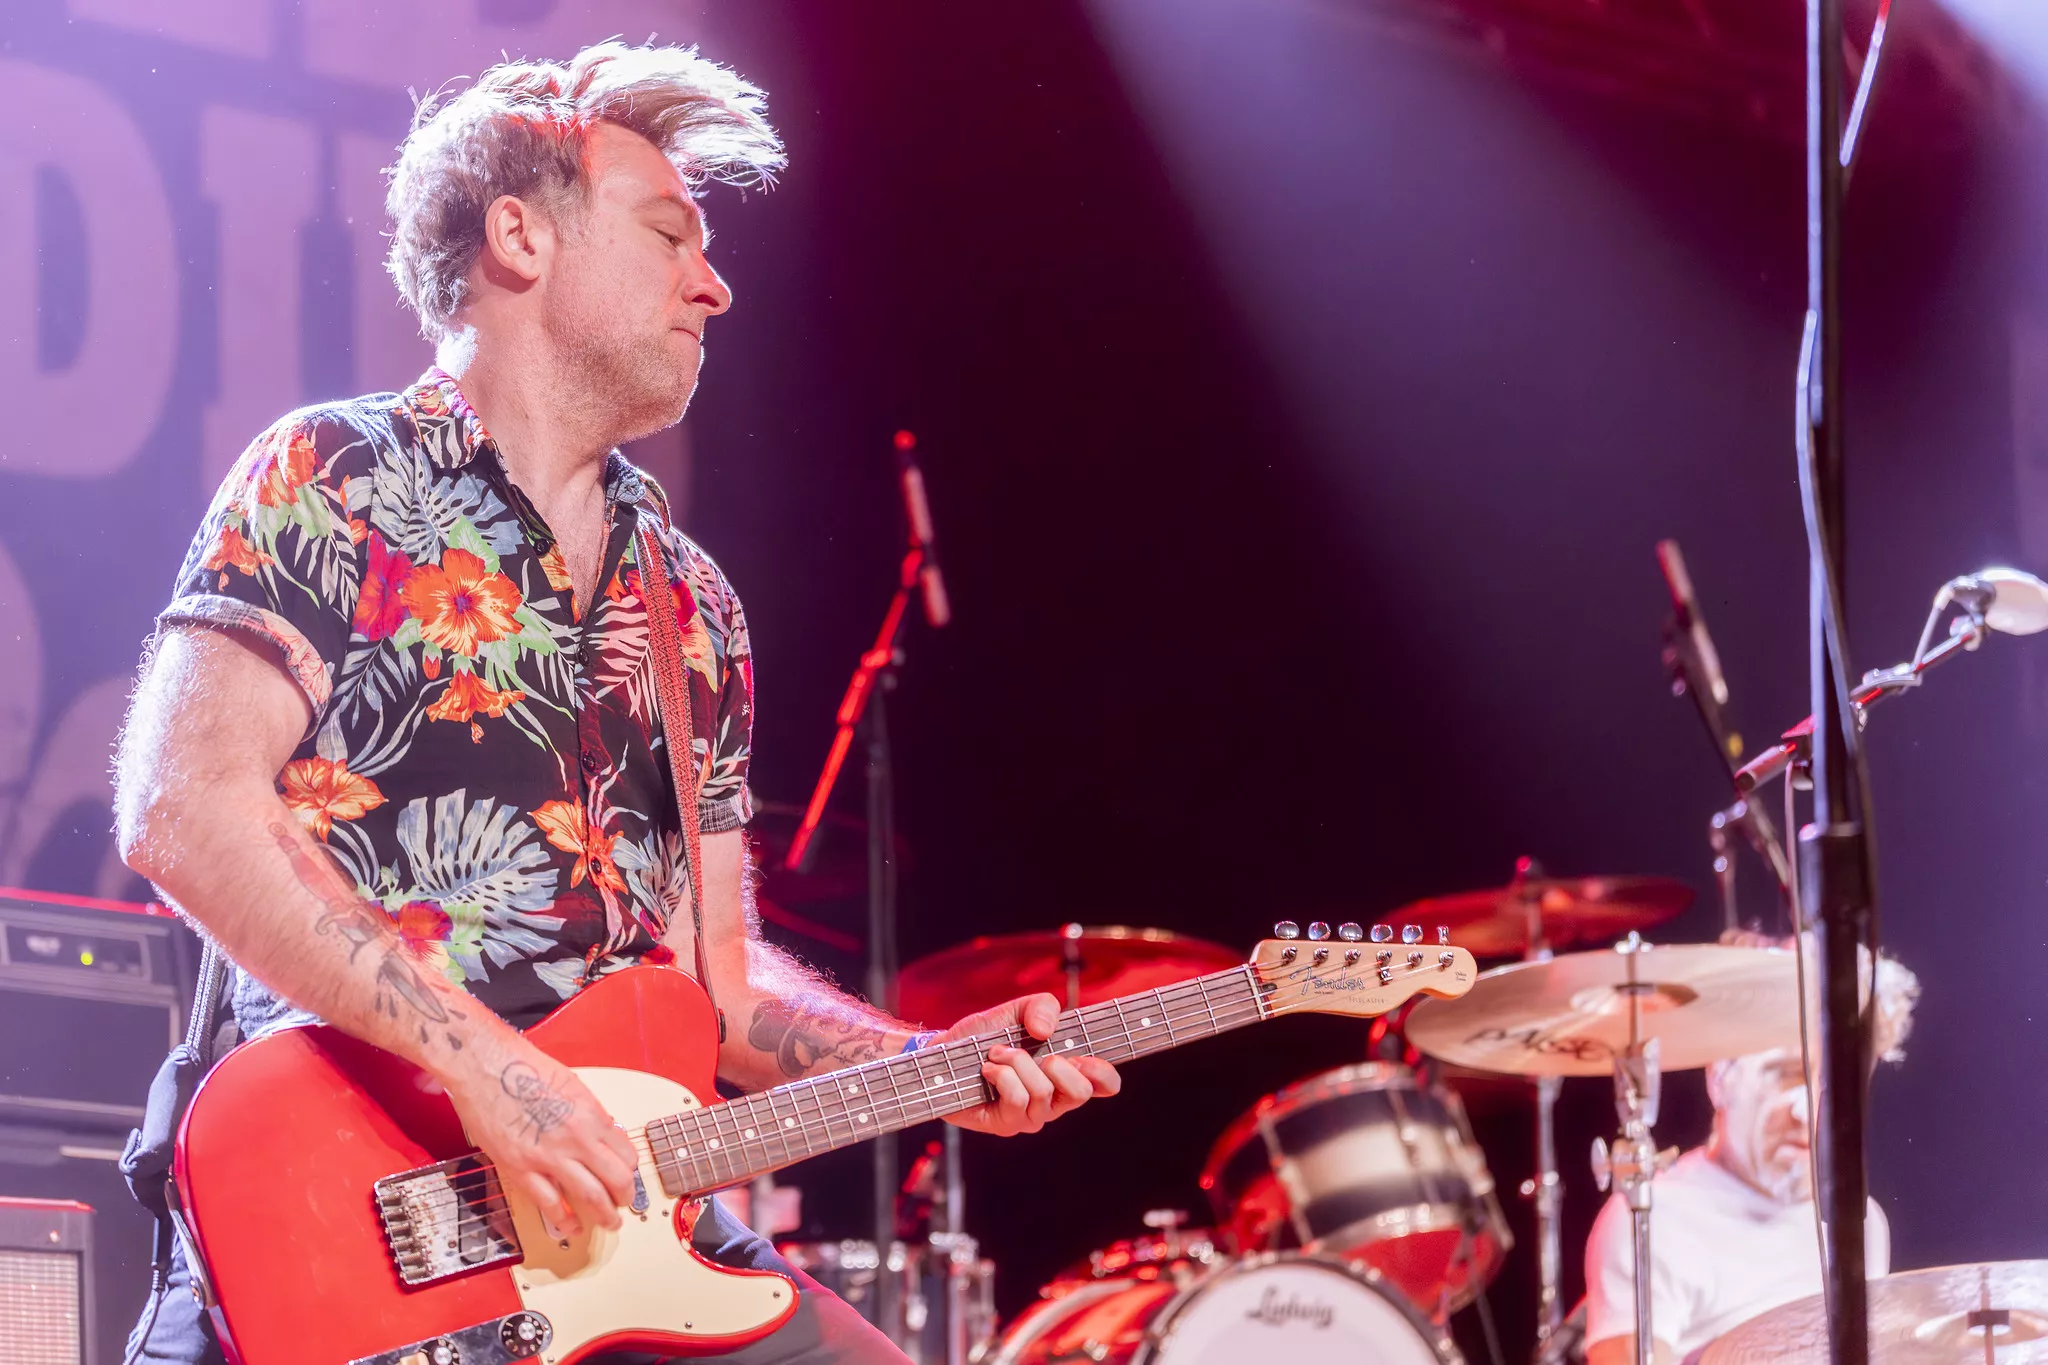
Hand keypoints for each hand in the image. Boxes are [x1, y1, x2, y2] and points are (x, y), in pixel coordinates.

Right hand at [437, 1038, 639, 1238]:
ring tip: (609, 1222)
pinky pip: (549, 1204)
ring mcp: (549, 1157)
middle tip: (625, 1202)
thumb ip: (588, 1113)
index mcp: (591, 1114)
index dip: (629, 1167)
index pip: (626, 1152)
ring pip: (590, 1197)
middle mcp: (577, 1138)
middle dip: (625, 1196)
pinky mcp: (520, 1169)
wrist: (483, 1065)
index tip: (626, 1172)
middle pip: (617, 1179)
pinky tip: (571, 1227)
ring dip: (604, 1215)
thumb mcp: (571, 1084)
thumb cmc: (523, 1066)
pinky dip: (564, 1220)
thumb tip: (602, 1133)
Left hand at [938, 993, 1120, 1135]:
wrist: (944, 1052)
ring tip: (998, 1053)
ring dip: (1018, 1062)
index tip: (1083, 1056)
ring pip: (1043, 1092)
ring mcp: (1030, 1116)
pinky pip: (1017, 1099)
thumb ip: (1041, 1006)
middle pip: (1079, 1093)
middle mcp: (1053, 1100)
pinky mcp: (1006, 1124)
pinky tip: (988, 1069)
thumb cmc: (984, 1035)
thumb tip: (1046, 1030)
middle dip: (1058, 1064)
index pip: (1105, 1086)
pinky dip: (1002, 1075)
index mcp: (1065, 1074)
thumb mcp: (1016, 1009)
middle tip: (1037, 1053)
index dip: (1104, 1074)